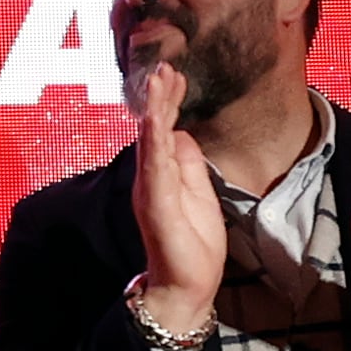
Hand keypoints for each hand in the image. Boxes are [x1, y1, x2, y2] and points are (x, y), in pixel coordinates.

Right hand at [133, 62, 228, 336]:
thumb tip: (183, 132)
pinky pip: (153, 164)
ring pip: (152, 138)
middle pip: (155, 127)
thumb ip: (189, 164)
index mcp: (164, 174)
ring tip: (159, 78)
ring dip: (155, 107)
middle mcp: (151, 176)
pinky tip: (153, 117)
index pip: (165, 129)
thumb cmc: (192, 245)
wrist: (185, 285)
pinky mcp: (156, 201)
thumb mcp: (199, 194)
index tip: (175, 74)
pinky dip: (153, 138)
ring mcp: (151, 187)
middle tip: (165, 66)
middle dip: (161, 95)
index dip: (169, 101)